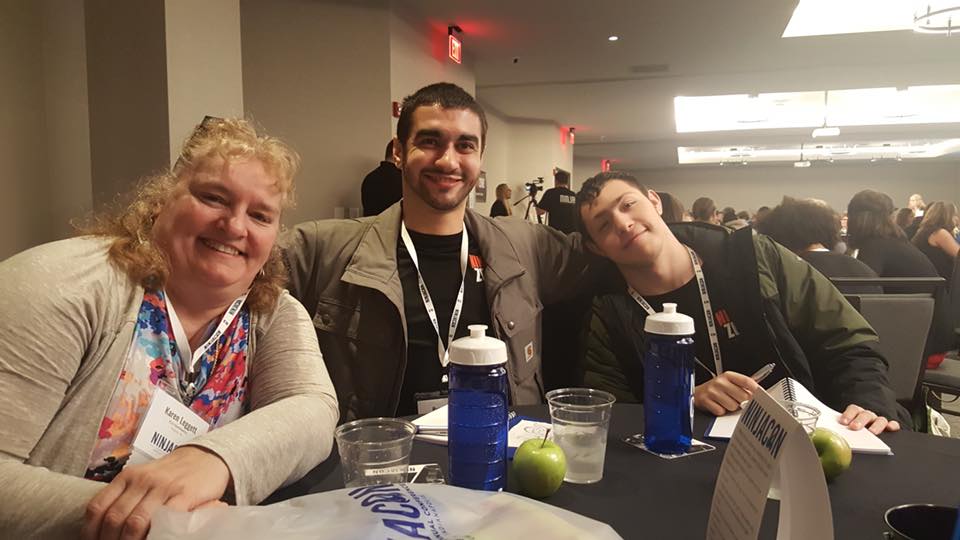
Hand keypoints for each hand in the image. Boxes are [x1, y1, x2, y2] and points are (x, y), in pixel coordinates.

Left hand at [81, 446, 231, 539]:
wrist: (206, 458)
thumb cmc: (171, 475)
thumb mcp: (142, 479)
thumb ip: (124, 496)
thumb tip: (101, 527)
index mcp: (127, 477)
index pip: (97, 507)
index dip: (90, 531)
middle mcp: (142, 480)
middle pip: (114, 518)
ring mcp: (164, 487)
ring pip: (135, 522)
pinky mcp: (185, 494)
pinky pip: (165, 520)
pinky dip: (155, 535)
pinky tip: (154, 539)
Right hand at [694, 371, 759, 415]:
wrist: (698, 393)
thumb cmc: (716, 389)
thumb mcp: (729, 382)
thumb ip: (743, 385)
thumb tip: (759, 391)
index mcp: (728, 375)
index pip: (746, 381)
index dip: (755, 389)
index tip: (760, 395)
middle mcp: (720, 382)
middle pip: (742, 396)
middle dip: (741, 402)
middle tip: (737, 400)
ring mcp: (712, 391)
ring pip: (732, 406)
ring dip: (730, 408)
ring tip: (725, 403)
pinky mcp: (706, 401)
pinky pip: (721, 411)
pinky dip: (720, 411)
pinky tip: (718, 406)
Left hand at [839, 404, 899, 433]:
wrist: (865, 428)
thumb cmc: (854, 428)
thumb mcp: (846, 427)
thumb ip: (841, 428)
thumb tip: (832, 434)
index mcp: (857, 413)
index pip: (853, 409)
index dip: (848, 414)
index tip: (843, 422)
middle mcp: (869, 416)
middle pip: (865, 415)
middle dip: (860, 421)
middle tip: (854, 427)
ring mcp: (879, 421)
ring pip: (880, 420)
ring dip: (876, 425)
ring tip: (872, 432)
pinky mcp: (890, 427)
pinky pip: (894, 424)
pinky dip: (893, 426)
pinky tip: (890, 428)